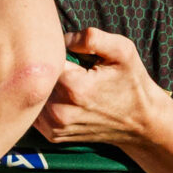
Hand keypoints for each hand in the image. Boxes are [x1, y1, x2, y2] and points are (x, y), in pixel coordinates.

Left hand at [36, 27, 171, 146]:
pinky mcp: (53, 135)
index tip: (64, 52)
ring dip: (41, 86)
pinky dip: (42, 102)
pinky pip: (35, 112)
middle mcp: (60, 110)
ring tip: (62, 80)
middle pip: (35, 79)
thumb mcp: (122, 50)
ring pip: (32, 95)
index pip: (43, 60)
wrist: (140, 122)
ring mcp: (55, 126)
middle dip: (44, 68)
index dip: (51, 51)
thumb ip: (92, 37)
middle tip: (63, 64)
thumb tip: (63, 37)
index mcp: (75, 86)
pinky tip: (59, 95)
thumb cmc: (131, 82)